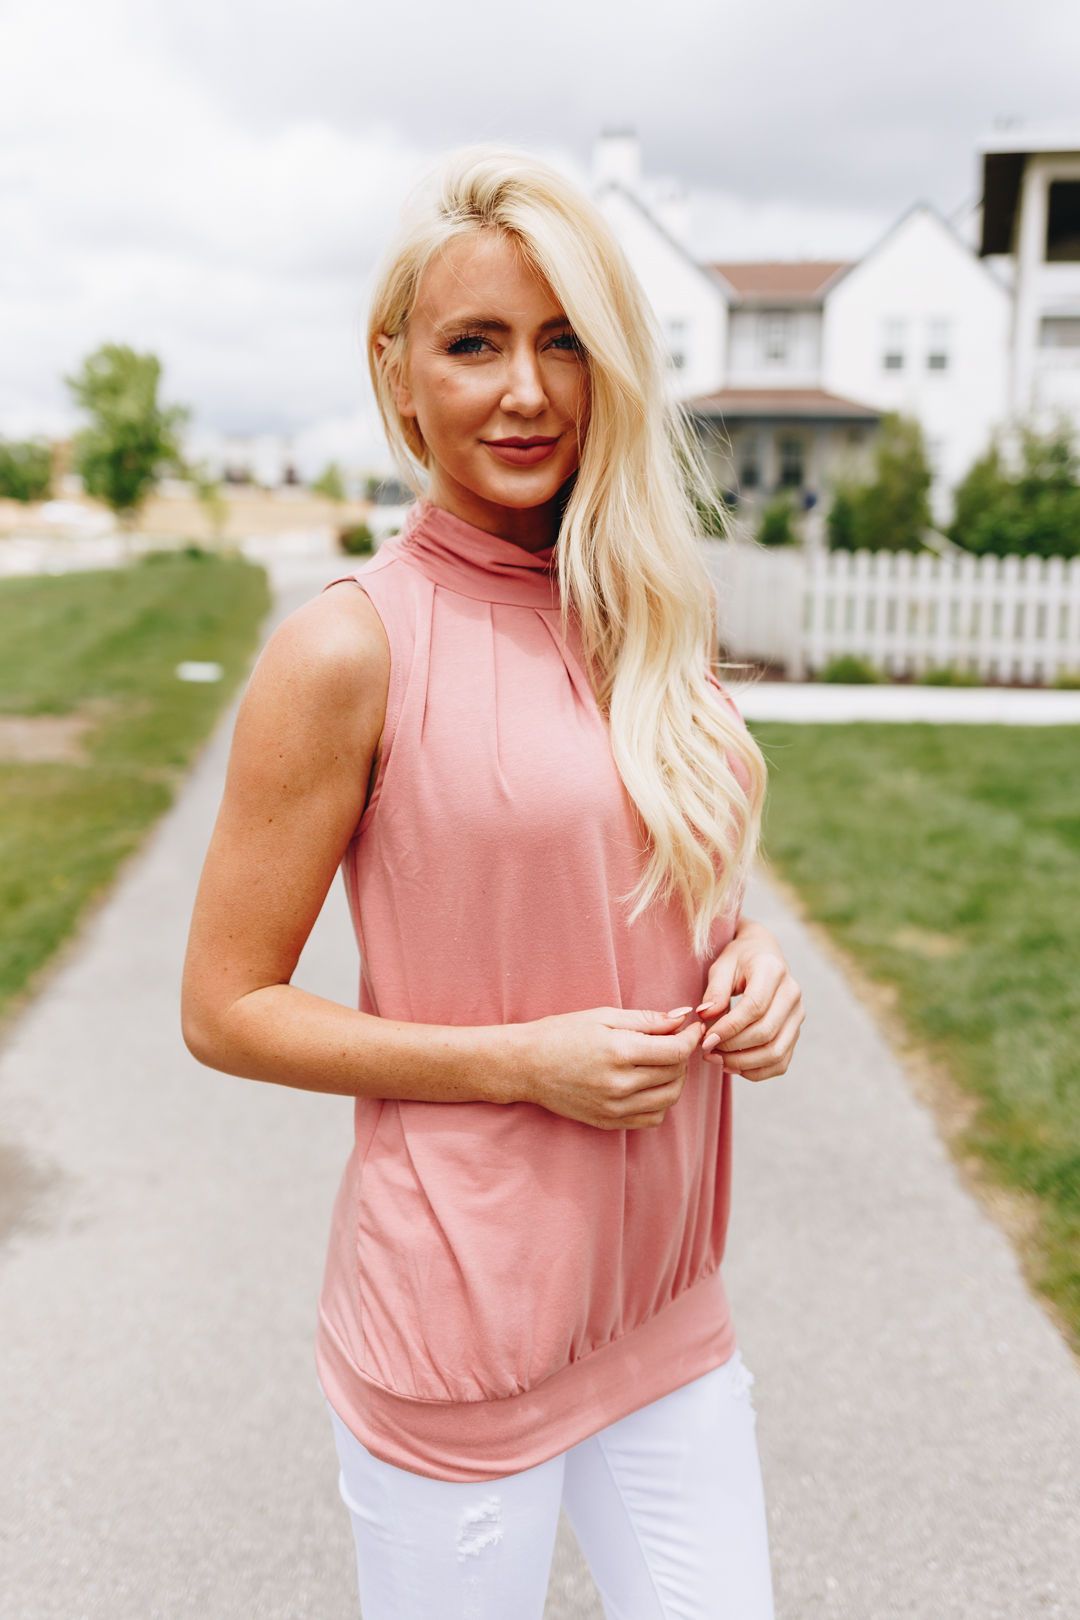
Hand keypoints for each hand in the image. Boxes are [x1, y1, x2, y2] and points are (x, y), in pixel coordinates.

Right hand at [515, 1006, 704, 1129]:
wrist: (525, 1066)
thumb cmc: (561, 1033)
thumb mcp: (603, 1016)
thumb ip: (646, 1020)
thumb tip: (682, 1019)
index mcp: (619, 1052)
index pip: (676, 1051)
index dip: (691, 1038)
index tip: (693, 1028)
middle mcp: (619, 1085)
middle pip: (676, 1074)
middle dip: (683, 1055)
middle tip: (674, 1040)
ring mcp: (614, 1108)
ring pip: (669, 1099)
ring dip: (675, 1079)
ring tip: (663, 1062)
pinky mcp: (609, 1122)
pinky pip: (652, 1118)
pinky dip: (660, 1102)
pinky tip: (649, 1084)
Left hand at [695, 920, 804, 1080]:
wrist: (763, 954)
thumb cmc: (738, 959)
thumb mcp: (722, 966)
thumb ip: (715, 991)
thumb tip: (705, 1016)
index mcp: (773, 970)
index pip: (754, 1007)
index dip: (729, 1027)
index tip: (705, 1039)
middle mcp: (792, 993)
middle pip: (766, 1032)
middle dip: (733, 1048)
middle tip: (707, 1051)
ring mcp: (797, 1015)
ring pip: (776, 1052)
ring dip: (744, 1063)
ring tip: (718, 1060)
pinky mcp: (795, 1031)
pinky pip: (781, 1062)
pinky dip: (757, 1071)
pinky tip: (734, 1066)